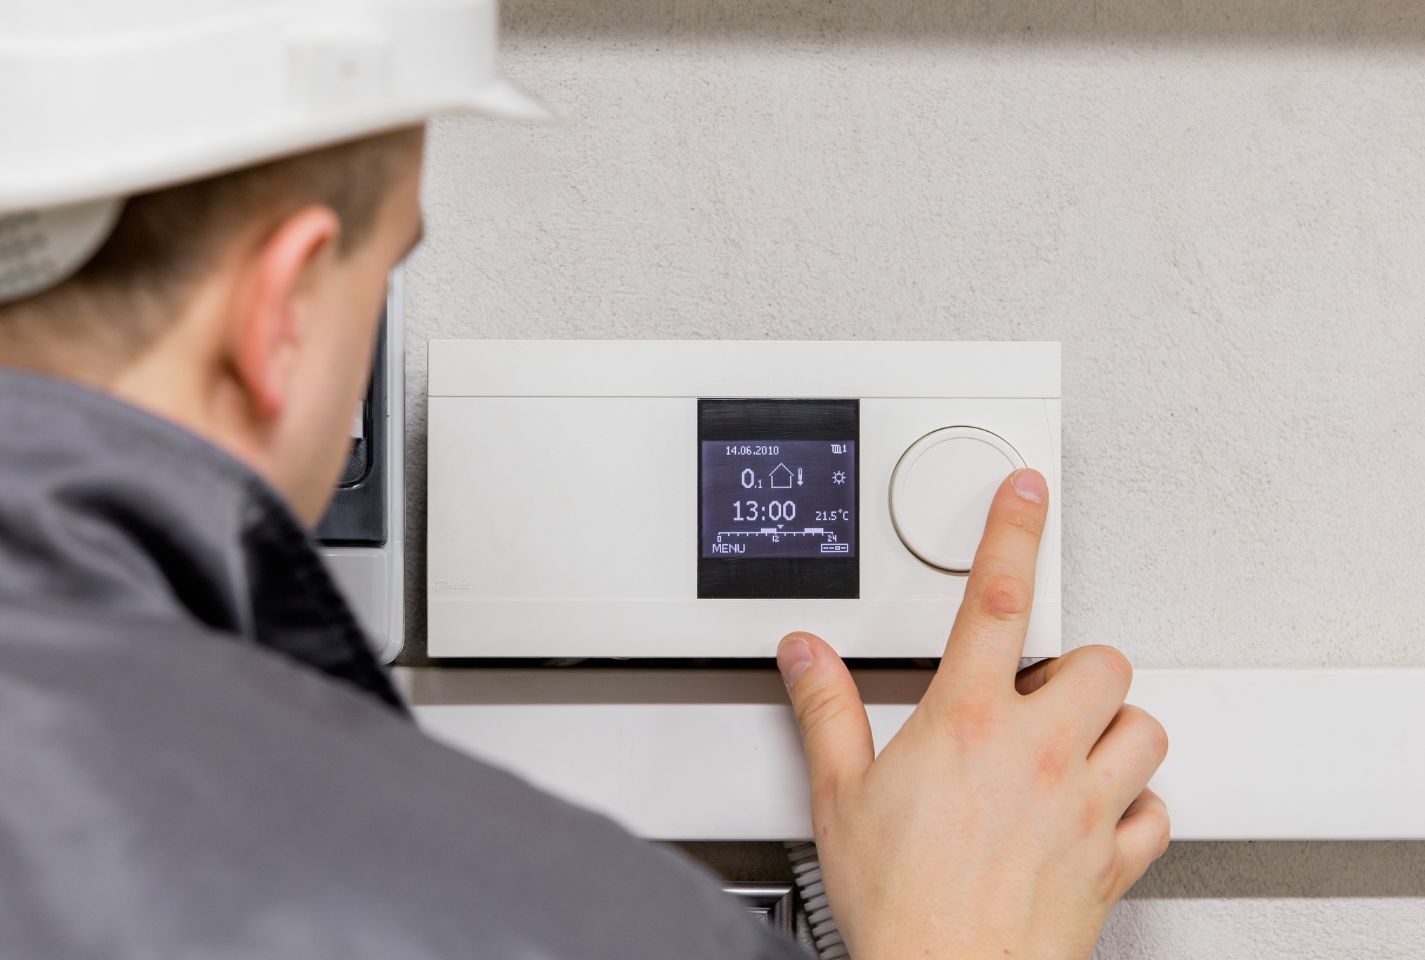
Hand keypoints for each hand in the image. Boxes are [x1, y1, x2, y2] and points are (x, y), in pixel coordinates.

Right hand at [777, 469, 1168, 959]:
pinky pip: (1158, 811)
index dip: (1013, 532)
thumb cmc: (899, 902)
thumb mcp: (838, 795)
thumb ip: (825, 709)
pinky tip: (1100, 810)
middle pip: (1101, 661)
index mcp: (968, 721)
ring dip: (1114, 727)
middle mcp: (1038, 752)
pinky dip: (1138, 805)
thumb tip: (806, 653)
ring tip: (1071, 744)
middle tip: (1038, 691)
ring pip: (1146, 726)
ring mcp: (1086, 805)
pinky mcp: (1114, 860)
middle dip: (1075, 666)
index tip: (1026, 493)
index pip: (996, 599)